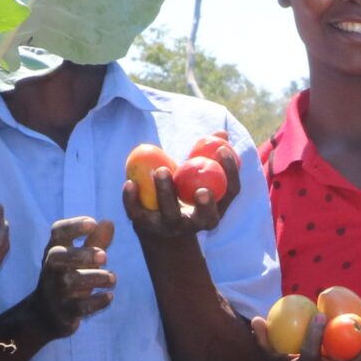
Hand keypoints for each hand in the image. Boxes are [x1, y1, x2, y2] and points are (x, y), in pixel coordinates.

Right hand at [32, 217, 115, 335]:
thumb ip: (95, 242)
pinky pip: (79, 307)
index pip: (58, 232)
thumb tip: (109, 222)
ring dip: (94, 278)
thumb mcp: (77, 259)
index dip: (73, 226)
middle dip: (81, 254)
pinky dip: (96, 302)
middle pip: (57, 256)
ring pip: (70, 282)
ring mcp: (56, 291)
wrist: (45, 314)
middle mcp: (52, 269)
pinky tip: (109, 296)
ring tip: (112, 278)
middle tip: (105, 256)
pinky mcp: (65, 312)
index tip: (92, 223)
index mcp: (55, 251)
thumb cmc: (66, 278)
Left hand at [123, 149, 237, 240]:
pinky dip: (132, 199)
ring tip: (161, 170)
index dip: (230, 173)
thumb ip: (209, 155)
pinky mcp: (145, 225)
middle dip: (205, 205)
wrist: (158, 224)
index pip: (230, 193)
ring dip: (166, 192)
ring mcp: (170, 226)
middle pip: (205, 217)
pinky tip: (130, 183)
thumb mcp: (198, 175)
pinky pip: (138, 213)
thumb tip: (222, 134)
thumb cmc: (184, 191)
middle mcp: (196, 223)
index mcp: (215, 209)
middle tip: (201, 189)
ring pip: (170, 214)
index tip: (222, 150)